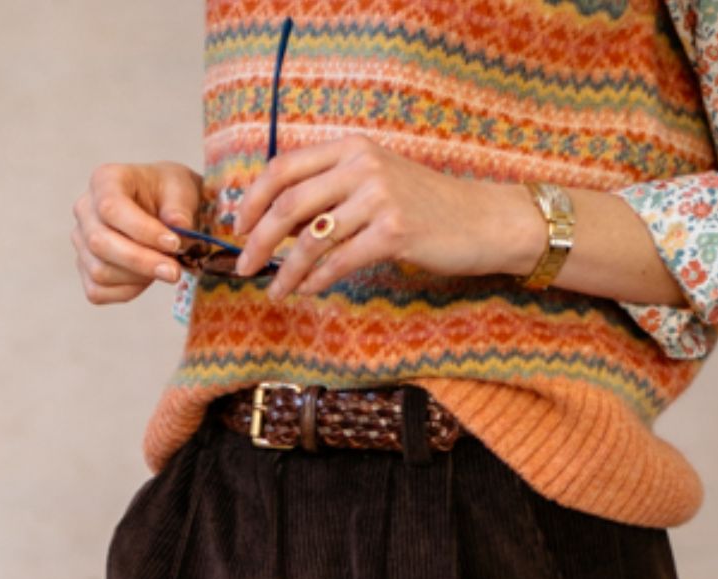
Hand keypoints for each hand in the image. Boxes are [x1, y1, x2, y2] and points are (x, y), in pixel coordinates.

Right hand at [72, 162, 203, 305]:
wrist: (162, 209)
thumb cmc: (169, 194)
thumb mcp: (181, 189)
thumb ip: (180, 208)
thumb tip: (179, 228)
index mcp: (104, 180)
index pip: (111, 208)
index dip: (142, 230)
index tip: (174, 244)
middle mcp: (85, 210)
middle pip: (100, 243)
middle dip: (141, 261)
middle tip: (174, 271)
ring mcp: (81, 242)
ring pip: (99, 271)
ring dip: (137, 277)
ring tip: (164, 268)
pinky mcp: (85, 269)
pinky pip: (98, 291)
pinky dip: (127, 291)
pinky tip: (147, 279)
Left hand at [232, 137, 542, 299]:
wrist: (480, 219)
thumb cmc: (422, 206)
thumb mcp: (373, 181)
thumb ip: (330, 190)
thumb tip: (276, 221)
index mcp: (350, 148)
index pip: (283, 168)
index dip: (253, 200)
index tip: (238, 228)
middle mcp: (361, 166)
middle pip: (288, 205)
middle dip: (257, 241)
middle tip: (243, 267)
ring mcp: (378, 197)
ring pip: (310, 239)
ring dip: (284, 271)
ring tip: (274, 291)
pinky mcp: (392, 232)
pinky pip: (338, 262)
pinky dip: (315, 281)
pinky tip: (306, 291)